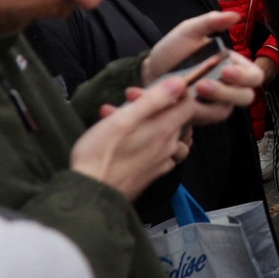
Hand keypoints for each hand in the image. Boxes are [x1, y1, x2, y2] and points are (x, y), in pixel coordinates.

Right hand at [69, 76, 201, 199]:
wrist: (90, 194)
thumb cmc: (101, 155)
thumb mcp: (124, 119)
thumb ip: (154, 100)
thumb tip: (180, 82)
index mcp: (164, 130)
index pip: (189, 105)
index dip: (174, 93)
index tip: (152, 90)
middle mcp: (168, 147)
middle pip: (174, 119)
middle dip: (152, 106)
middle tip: (125, 101)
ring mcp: (159, 163)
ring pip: (162, 136)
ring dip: (145, 124)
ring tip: (120, 120)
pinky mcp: (148, 175)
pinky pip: (155, 153)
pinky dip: (143, 143)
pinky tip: (125, 142)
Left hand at [142, 10, 256, 123]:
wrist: (150, 70)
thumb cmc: (174, 50)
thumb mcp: (189, 31)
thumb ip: (211, 22)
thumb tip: (236, 15)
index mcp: (234, 66)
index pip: (254, 76)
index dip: (245, 76)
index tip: (225, 69)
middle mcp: (229, 87)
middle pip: (246, 97)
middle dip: (227, 91)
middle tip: (204, 83)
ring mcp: (215, 104)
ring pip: (226, 110)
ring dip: (211, 102)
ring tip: (191, 91)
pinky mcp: (200, 116)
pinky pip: (204, 119)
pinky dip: (192, 111)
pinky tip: (177, 100)